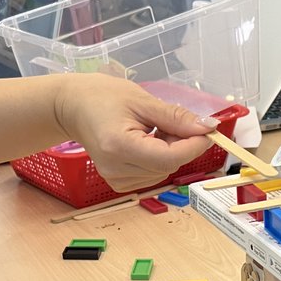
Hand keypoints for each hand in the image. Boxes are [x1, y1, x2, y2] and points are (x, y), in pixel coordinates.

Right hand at [56, 75, 213, 192]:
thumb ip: (176, 117)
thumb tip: (208, 128)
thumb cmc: (103, 97)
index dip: (194, 146)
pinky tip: (148, 142)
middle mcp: (116, 169)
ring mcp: (116, 180)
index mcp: (119, 146)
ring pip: (164, 172)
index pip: (169, 157)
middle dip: (181, 145)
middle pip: (168, 165)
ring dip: (170, 152)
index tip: (208, 130)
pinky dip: (159, 159)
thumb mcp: (143, 100)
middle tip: (172, 122)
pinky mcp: (118, 183)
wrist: (73, 107)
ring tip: (154, 129)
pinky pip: (153, 174)